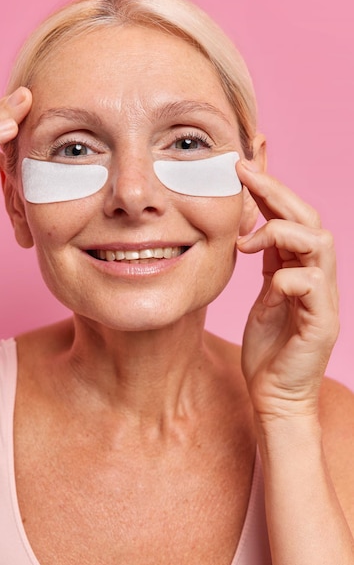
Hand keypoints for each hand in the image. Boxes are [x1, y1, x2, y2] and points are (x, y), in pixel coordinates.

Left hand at [236, 160, 338, 420]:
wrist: (275, 396)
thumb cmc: (268, 349)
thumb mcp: (263, 298)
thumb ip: (267, 266)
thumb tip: (253, 231)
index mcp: (301, 270)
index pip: (292, 219)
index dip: (270, 191)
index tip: (241, 168)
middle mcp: (318, 279)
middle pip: (310, 220)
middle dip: (277, 192)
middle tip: (244, 173)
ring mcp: (324, 300)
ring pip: (320, 244)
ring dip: (282, 232)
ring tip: (247, 240)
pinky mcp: (322, 324)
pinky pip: (312, 286)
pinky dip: (288, 277)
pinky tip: (269, 285)